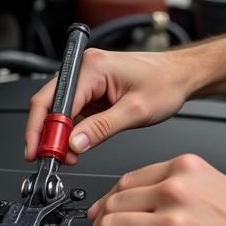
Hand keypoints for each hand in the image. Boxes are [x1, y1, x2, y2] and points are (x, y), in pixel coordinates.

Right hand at [24, 48, 195, 163]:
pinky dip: (70, 130)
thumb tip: (74, 144)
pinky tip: (73, 147)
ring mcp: (89, 78)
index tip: (43, 152)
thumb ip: (102, 128)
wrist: (182, 75)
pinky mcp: (93, 89)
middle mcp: (86, 68)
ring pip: (59, 108)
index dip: (45, 129)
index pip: (56, 100)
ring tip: (64, 157)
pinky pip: (73, 111)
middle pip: (49, 102)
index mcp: (93, 67)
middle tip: (45, 158)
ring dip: (57, 134)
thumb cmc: (166, 83)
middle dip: (44, 133)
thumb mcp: (136, 111)